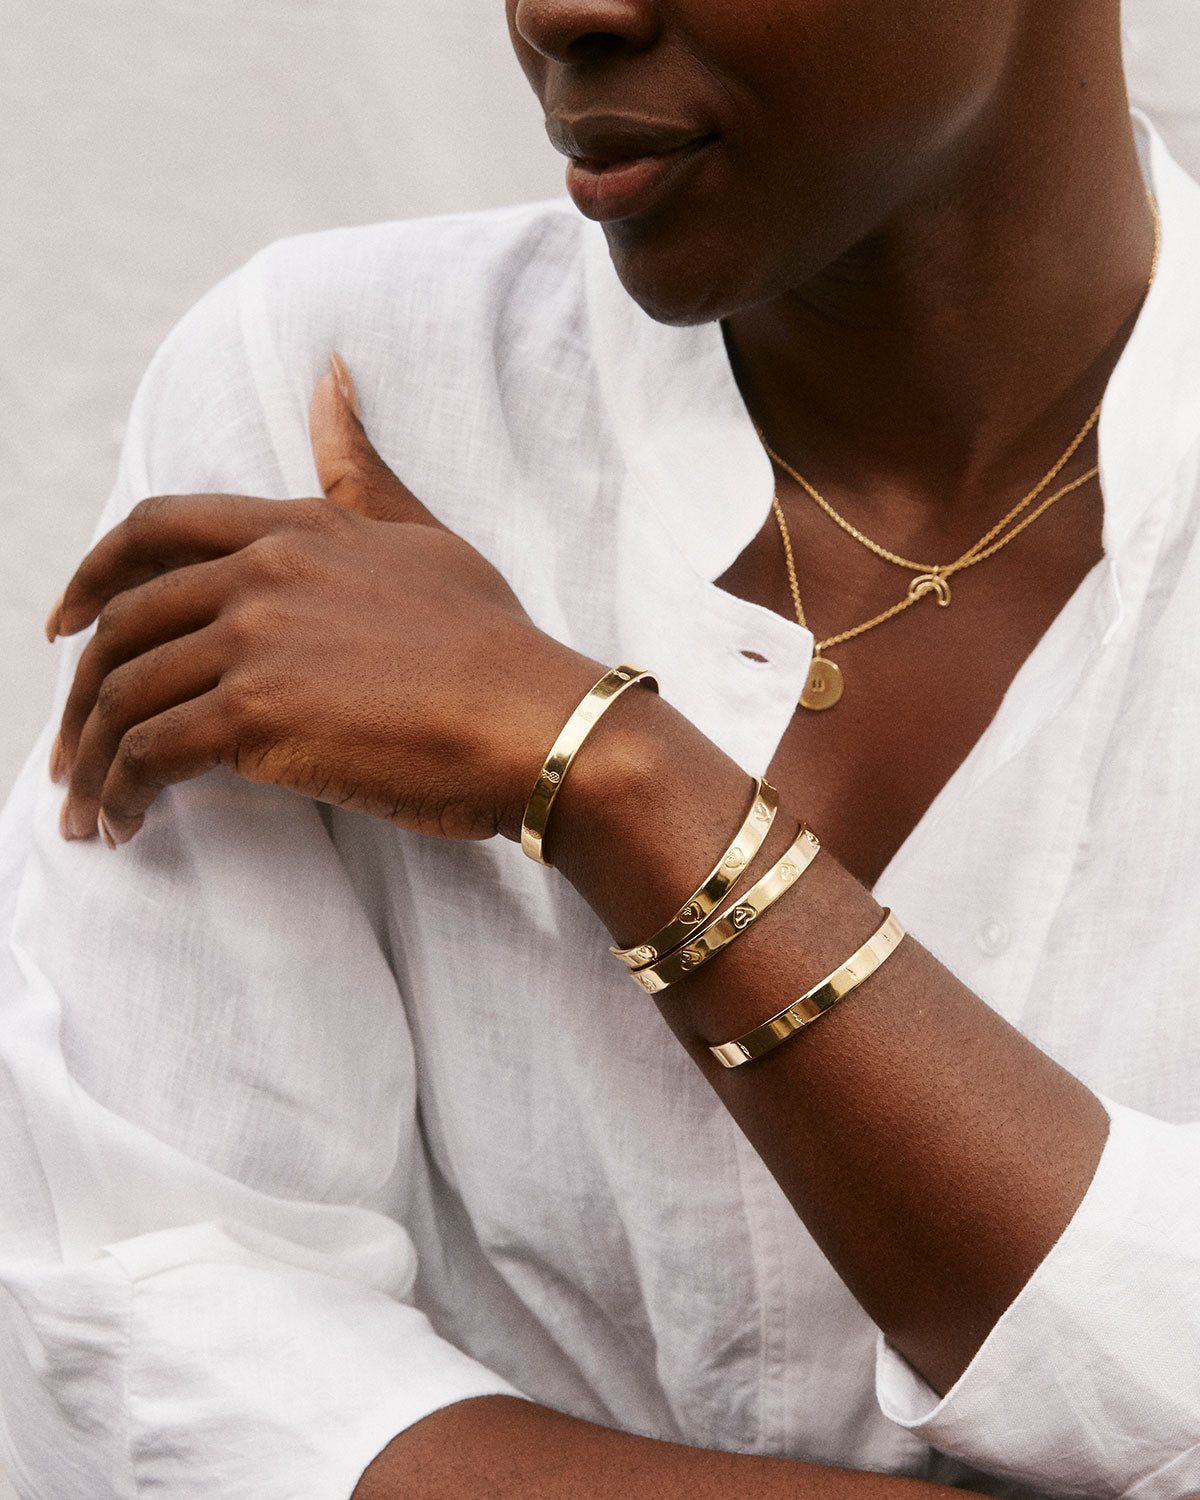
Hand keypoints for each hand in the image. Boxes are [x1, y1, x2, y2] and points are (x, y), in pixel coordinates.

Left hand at [49, 357, 599, 846]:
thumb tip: (329, 374)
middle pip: (122, 622)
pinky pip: (150, 752)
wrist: (537, 720)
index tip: (64, 624)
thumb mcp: (423, 537)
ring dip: (90, 758)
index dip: (91, 577)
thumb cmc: (495, 642)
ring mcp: (255, 640)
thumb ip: (360, 470)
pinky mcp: (257, 715)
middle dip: (79, 691)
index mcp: (294, 528)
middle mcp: (261, 573)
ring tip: (88, 809)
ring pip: (123, 694)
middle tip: (69, 747)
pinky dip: (121, 793)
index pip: (152, 530)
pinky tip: (125, 826)